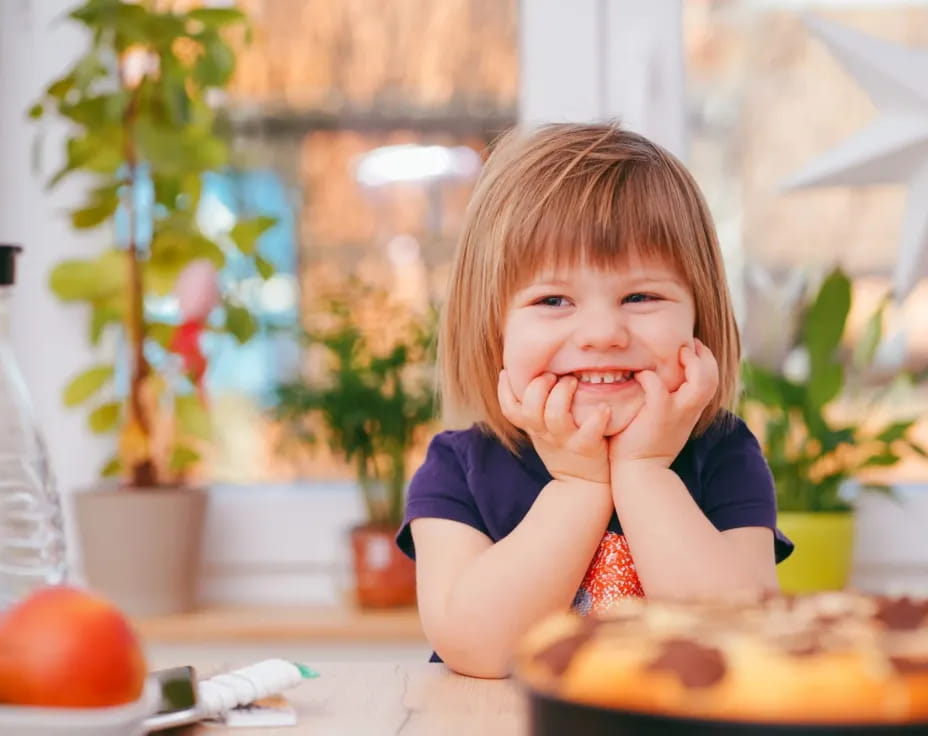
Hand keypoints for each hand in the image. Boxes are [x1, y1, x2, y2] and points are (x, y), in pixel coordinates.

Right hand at [498, 370, 610, 485]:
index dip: (504, 390)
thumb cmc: (563, 447)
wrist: (583, 484)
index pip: (509, 409)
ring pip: (555, 416)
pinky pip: (589, 433)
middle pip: (530, 408)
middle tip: (552, 374)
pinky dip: (596, 418)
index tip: (508, 371)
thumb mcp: (542, 430)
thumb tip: (530, 373)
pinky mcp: (586, 448)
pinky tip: (604, 408)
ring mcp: (565, 440)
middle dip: (538, 386)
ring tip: (573, 381)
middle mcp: (545, 433)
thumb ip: (536, 406)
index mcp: (532, 427)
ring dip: (563, 394)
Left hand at [608, 339, 718, 468]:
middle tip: (688, 345)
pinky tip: (640, 375)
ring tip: (677, 353)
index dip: (705, 360)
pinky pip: (659, 389)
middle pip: (712, 377)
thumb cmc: (644, 445)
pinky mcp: (658, 416)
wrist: (639, 473)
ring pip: (701, 382)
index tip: (691, 348)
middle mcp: (689, 410)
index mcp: (691, 410)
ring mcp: (676, 413)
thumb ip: (667, 402)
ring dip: (691, 362)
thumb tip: (657, 380)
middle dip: (704, 356)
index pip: (711, 379)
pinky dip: (650, 377)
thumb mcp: (663, 421)